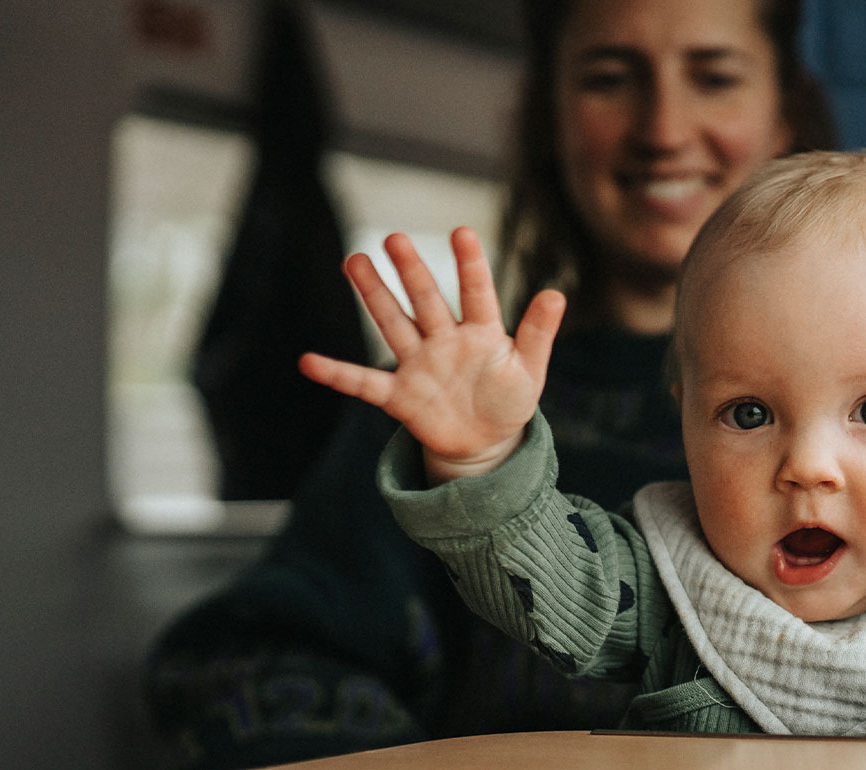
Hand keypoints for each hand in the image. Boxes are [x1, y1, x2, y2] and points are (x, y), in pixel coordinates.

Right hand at [299, 227, 566, 482]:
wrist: (485, 440)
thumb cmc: (508, 397)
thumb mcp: (529, 369)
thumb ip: (539, 334)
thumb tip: (557, 294)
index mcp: (481, 332)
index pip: (476, 293)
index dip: (470, 265)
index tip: (462, 232)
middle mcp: (444, 340)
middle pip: (425, 300)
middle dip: (411, 270)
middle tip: (394, 238)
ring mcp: (418, 365)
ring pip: (393, 324)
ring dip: (374, 296)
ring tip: (354, 261)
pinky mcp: (399, 395)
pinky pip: (363, 383)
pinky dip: (337, 374)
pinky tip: (309, 361)